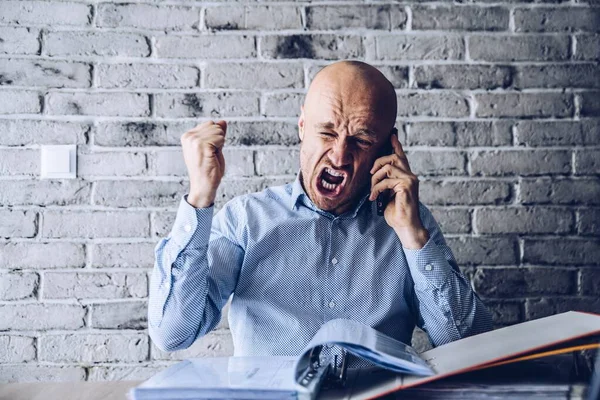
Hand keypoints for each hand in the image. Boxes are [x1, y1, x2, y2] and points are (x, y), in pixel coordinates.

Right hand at [181, 120, 226, 207]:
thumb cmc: (208, 169)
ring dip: (220, 144)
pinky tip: (212, 157)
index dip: (215, 137)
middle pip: (215, 126)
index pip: (210, 124)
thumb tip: (223, 121)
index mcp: (188, 136)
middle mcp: (189, 136)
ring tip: (211, 156)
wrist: (203, 186)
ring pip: (218, 132)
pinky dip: (220, 148)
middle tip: (210, 154)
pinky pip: (220, 139)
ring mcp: (194, 141)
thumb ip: (217, 134)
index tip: (208, 151)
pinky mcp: (202, 146)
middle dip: (218, 139)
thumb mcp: (214, 148)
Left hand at [369, 134, 428, 248]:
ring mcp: (410, 180)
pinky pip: (386, 181)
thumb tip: (375, 174)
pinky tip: (374, 197)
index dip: (396, 145)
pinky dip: (376, 189)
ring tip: (373, 191)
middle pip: (393, 157)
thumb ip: (385, 182)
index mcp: (406, 176)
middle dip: (378, 163)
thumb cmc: (396, 212)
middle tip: (371, 174)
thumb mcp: (387, 194)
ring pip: (388, 167)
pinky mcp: (407, 187)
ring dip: (375, 178)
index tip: (392, 135)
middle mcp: (410, 176)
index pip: (401, 156)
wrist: (405, 226)